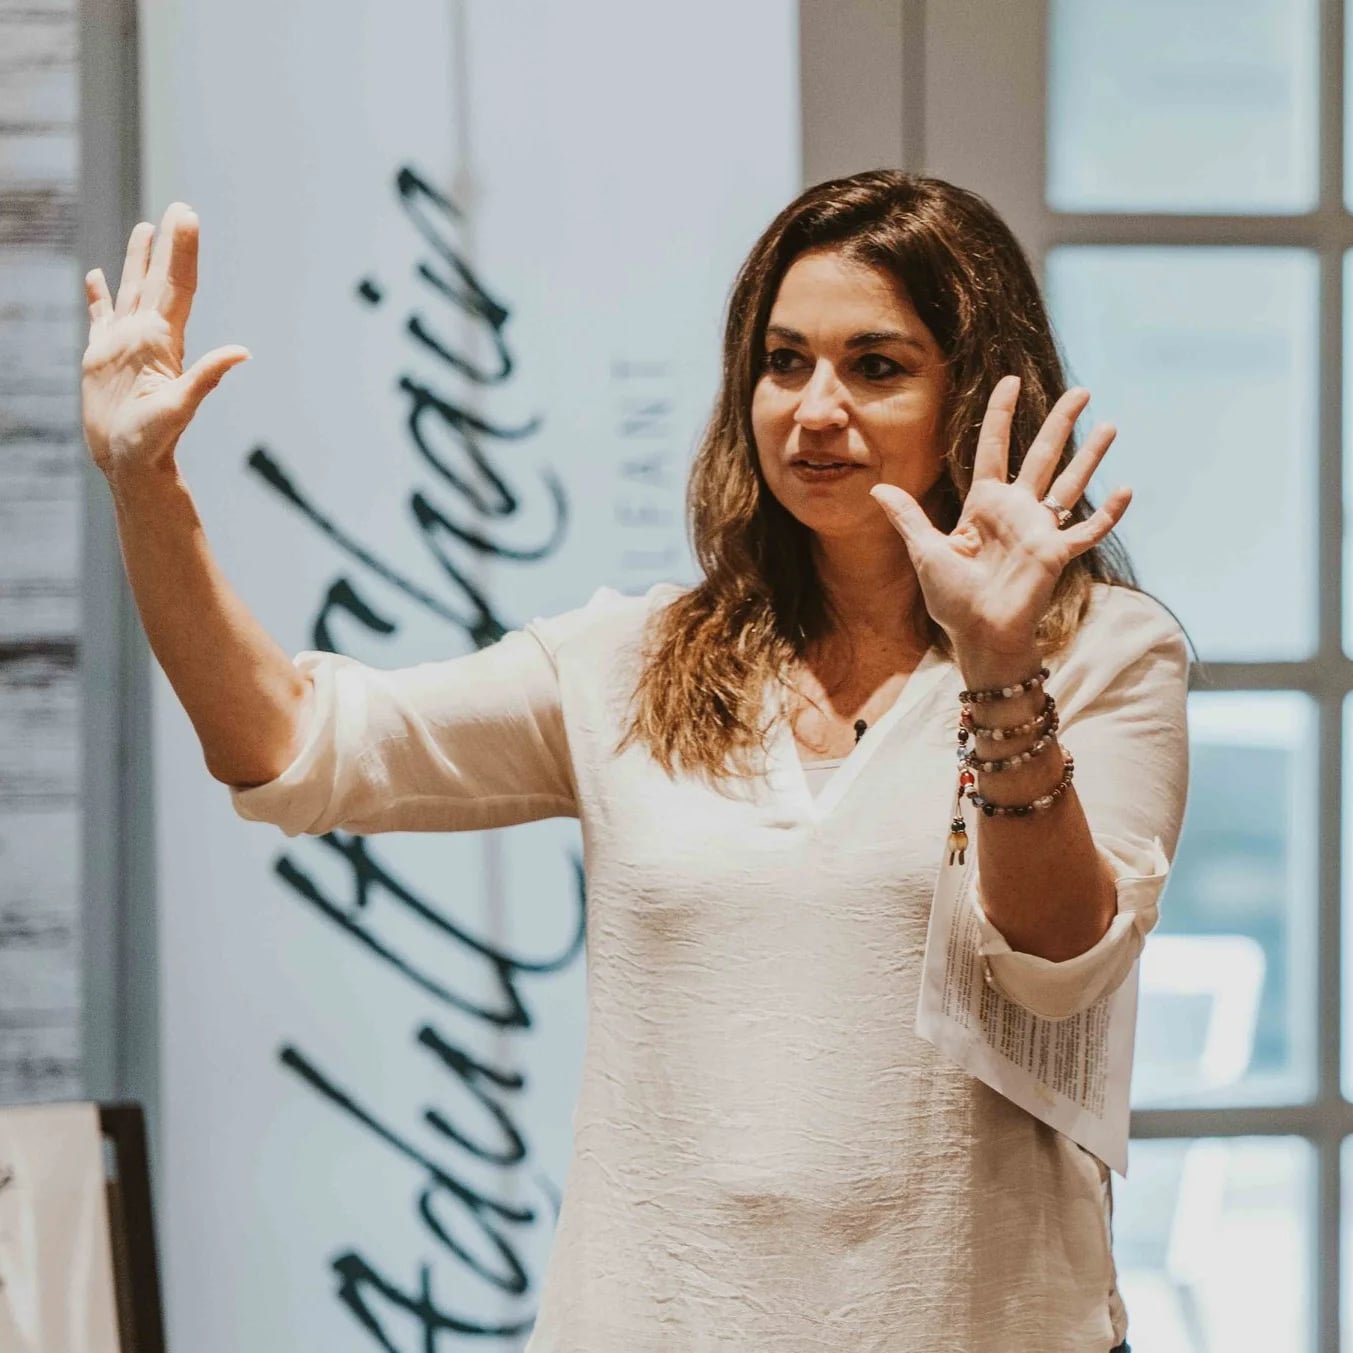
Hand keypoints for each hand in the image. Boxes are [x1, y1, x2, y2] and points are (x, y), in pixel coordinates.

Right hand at [81, 202, 249, 480]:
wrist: (130, 464)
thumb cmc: (154, 441)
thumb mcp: (181, 407)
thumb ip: (207, 377)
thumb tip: (242, 353)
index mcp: (164, 340)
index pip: (176, 284)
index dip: (181, 249)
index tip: (186, 215)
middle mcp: (146, 336)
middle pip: (157, 279)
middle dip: (166, 244)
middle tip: (176, 208)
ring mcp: (124, 344)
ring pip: (131, 290)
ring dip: (137, 260)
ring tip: (144, 228)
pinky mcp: (101, 357)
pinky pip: (99, 316)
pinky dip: (98, 295)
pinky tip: (97, 276)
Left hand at [869, 375, 1130, 653]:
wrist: (978, 634)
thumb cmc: (952, 599)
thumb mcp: (925, 551)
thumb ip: (908, 517)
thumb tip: (877, 490)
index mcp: (984, 505)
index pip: (994, 448)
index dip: (1001, 415)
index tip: (1009, 381)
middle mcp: (1016, 510)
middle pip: (1042, 455)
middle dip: (1060, 423)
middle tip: (1081, 391)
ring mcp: (1039, 530)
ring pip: (1070, 483)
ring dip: (1090, 455)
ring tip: (1109, 425)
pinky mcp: (1056, 553)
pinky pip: (1087, 530)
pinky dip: (1107, 513)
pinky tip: (1125, 490)